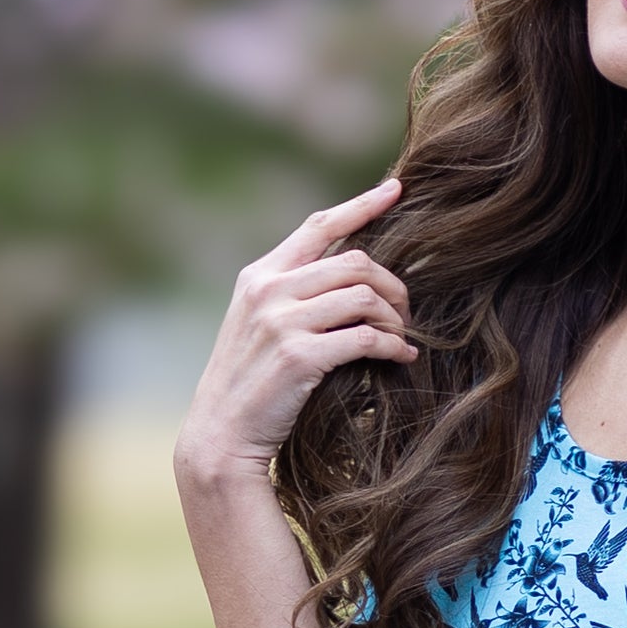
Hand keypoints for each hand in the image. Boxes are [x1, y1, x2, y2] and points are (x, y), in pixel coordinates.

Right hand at [179, 183, 415, 479]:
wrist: (220, 437)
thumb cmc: (248, 385)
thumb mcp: (256, 325)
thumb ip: (290, 294)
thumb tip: (349, 274)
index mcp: (259, 276)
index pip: (317, 226)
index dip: (362, 205)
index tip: (395, 190)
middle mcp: (268, 291)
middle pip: (354, 261)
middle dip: (391, 283)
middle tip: (405, 310)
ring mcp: (282, 322)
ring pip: (365, 297)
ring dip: (395, 318)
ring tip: (402, 337)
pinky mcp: (299, 357)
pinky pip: (366, 338)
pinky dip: (393, 347)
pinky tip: (401, 358)